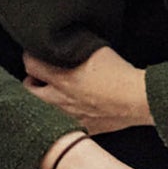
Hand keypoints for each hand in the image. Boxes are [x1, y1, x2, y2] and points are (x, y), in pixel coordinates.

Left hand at [23, 48, 151, 134]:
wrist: (138, 99)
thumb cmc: (119, 73)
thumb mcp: (95, 49)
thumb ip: (76, 46)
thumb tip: (68, 40)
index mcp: (60, 78)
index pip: (29, 65)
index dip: (29, 57)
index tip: (33, 55)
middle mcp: (60, 100)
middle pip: (31, 91)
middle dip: (33, 82)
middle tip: (39, 76)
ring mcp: (71, 117)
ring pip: (48, 109)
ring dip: (49, 100)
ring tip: (58, 92)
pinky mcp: (85, 128)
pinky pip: (70, 124)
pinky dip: (70, 117)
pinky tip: (79, 109)